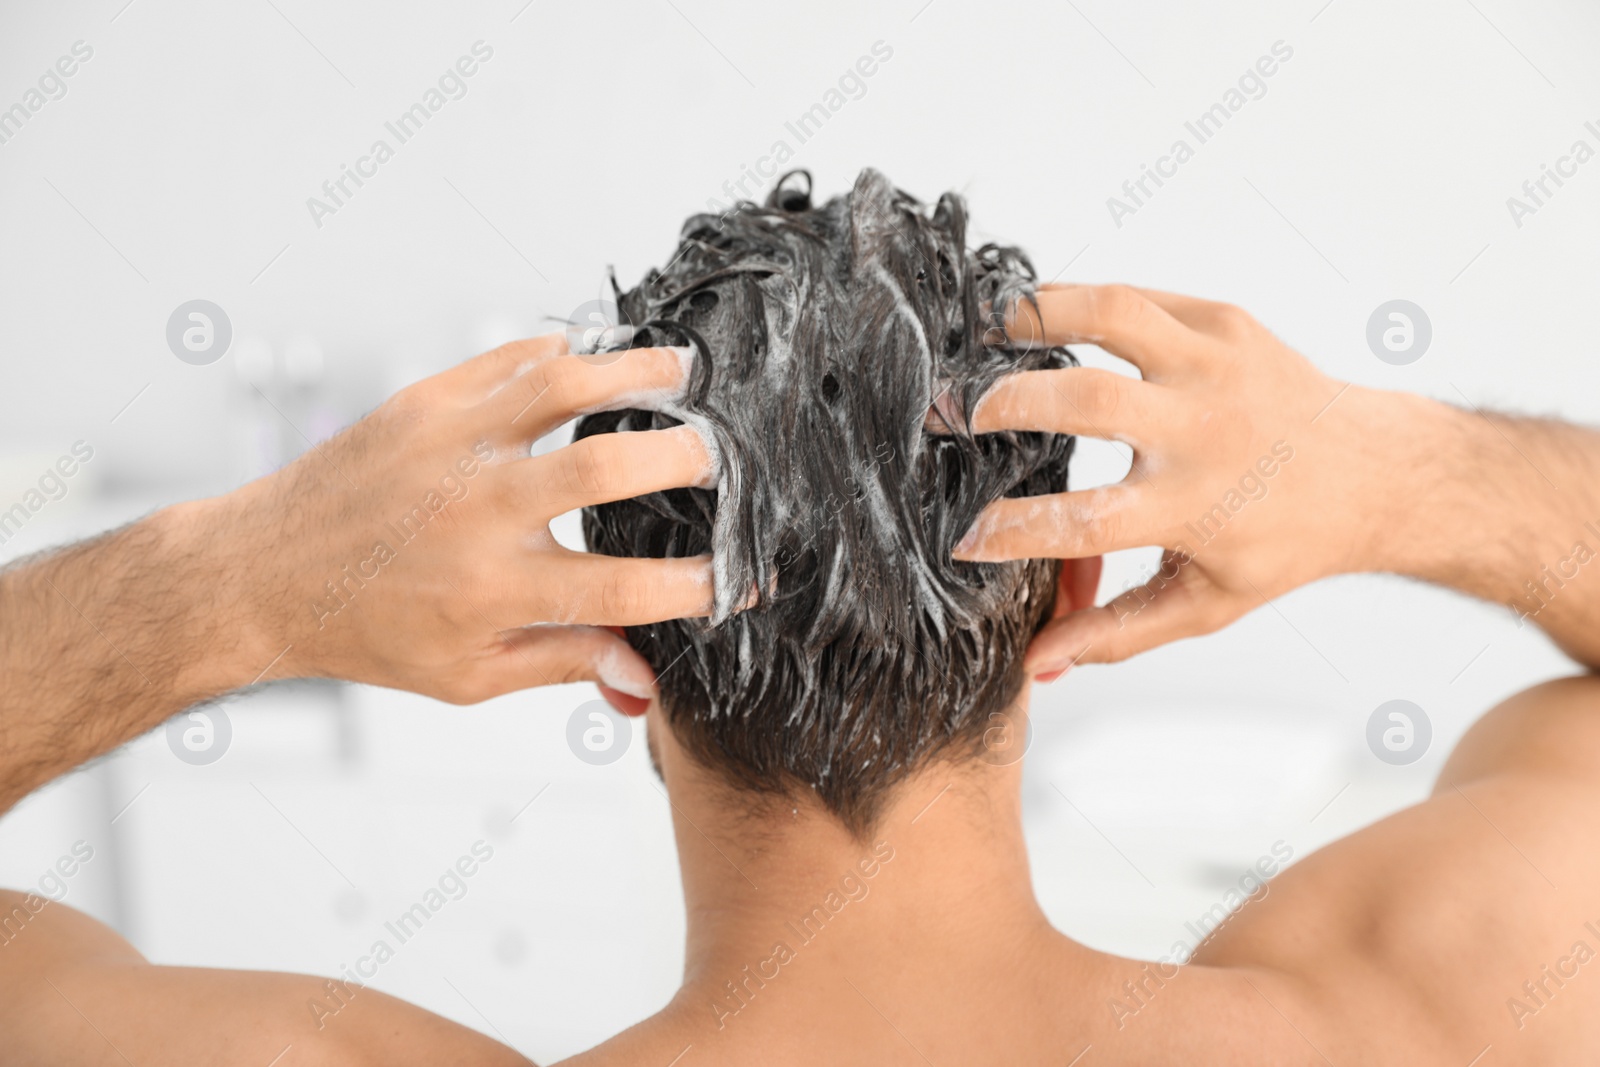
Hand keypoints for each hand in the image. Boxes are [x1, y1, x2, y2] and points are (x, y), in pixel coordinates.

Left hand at [190, 334, 716, 703]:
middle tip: (722, 459)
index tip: (741, 578)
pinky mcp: (425, 402)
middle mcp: (477, 513)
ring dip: (637, 374)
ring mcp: (451, 446)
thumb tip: (645, 677)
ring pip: (564, 386)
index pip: (622, 590)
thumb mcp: (468, 675)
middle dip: (686, 459)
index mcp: (494, 592)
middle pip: (608, 468)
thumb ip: (563, 663)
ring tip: (685, 374)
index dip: (698, 585)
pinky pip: (511, 359)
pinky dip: (566, 353)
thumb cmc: (370, 631)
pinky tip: (602, 358)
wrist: (264, 574)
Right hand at [953, 285, 1400, 671]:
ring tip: (982, 329)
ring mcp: (1217, 365)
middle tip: (949, 414)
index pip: (1084, 520)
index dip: (1011, 530)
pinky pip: (1135, 298)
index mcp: (1194, 506)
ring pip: (1109, 314)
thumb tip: (1039, 663)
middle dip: (1001, 404)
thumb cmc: (1282, 543)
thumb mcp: (1205, 602)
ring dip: (1034, 315)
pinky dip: (1076, 301)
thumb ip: (1117, 632)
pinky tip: (1035, 315)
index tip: (963, 537)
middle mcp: (1205, 429)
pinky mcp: (1224, 322)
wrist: (1372, 471)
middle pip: (1085, 400)